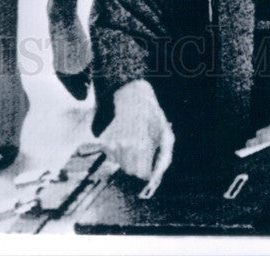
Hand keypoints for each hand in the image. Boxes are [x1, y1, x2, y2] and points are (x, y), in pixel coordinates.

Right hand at [98, 80, 173, 194]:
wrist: (130, 94)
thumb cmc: (151, 114)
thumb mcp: (165, 132)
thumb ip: (165, 156)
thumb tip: (158, 175)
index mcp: (143, 145)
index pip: (143, 174)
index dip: (148, 170)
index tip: (149, 163)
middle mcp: (126, 146)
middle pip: (130, 171)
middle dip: (137, 165)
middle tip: (141, 151)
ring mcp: (113, 143)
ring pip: (120, 164)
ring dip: (127, 158)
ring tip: (132, 140)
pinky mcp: (104, 140)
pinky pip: (112, 156)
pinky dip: (118, 151)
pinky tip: (123, 137)